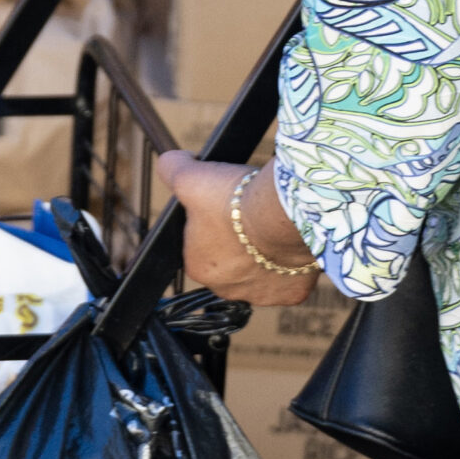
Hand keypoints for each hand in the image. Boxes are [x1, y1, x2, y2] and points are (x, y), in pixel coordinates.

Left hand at [156, 152, 322, 306]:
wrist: (282, 214)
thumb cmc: (234, 200)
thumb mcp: (190, 176)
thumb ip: (171, 168)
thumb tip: (169, 163)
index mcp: (197, 267)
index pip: (198, 246)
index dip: (211, 224)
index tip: (225, 208)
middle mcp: (225, 289)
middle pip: (229, 263)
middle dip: (237, 243)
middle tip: (249, 216)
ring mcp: (260, 296)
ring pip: (260, 273)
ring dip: (264, 255)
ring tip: (271, 228)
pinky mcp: (290, 295)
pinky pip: (288, 280)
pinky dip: (290, 264)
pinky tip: (289, 244)